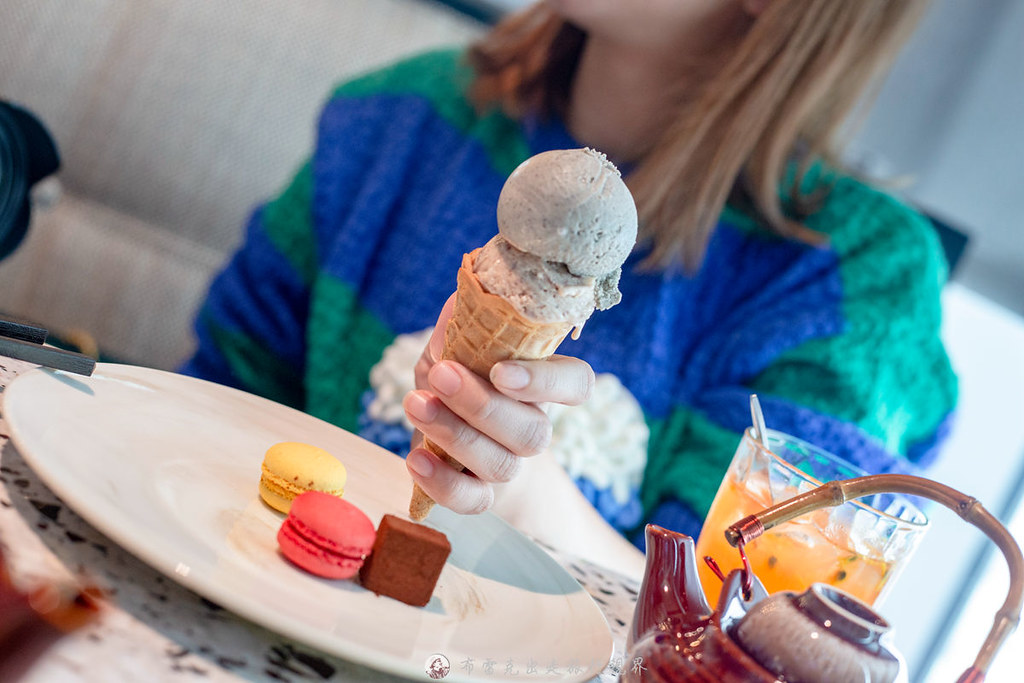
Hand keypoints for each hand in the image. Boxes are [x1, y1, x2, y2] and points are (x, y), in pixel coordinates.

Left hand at [403, 293, 595, 514]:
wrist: (446, 440)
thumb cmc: (456, 379)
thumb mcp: (454, 347)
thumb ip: (462, 323)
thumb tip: (465, 297)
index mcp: (539, 384)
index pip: (576, 383)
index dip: (548, 382)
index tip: (502, 371)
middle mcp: (532, 428)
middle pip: (533, 431)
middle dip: (483, 405)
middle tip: (442, 375)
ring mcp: (508, 467)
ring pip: (502, 464)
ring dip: (456, 434)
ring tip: (415, 404)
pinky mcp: (480, 496)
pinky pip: (472, 501)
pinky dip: (443, 483)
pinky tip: (415, 458)